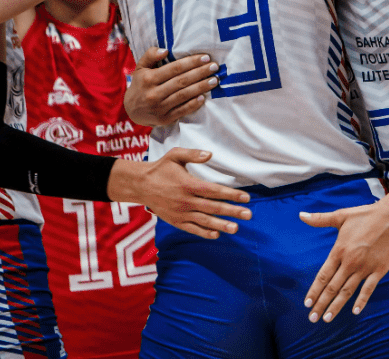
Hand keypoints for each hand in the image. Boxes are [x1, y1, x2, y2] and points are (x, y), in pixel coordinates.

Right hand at [107, 148, 251, 239]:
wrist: (139, 185)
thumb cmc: (160, 168)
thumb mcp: (175, 155)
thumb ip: (193, 154)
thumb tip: (210, 154)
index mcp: (188, 184)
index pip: (214, 191)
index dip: (231, 194)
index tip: (246, 197)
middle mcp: (185, 200)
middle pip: (213, 207)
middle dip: (232, 211)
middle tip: (248, 215)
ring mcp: (180, 213)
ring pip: (204, 221)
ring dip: (221, 225)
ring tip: (236, 228)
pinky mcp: (175, 221)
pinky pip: (192, 229)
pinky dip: (204, 233)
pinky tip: (217, 235)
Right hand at [124, 47, 218, 126]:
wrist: (131, 110)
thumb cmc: (140, 85)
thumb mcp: (140, 68)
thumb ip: (150, 56)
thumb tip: (165, 50)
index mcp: (149, 79)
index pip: (175, 68)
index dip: (191, 62)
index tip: (206, 57)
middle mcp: (154, 93)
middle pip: (182, 81)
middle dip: (200, 73)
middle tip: (215, 67)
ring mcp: (159, 107)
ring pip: (184, 95)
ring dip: (201, 87)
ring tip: (214, 80)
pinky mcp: (165, 118)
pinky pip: (182, 110)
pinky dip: (194, 104)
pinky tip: (204, 97)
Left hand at [299, 203, 388, 321]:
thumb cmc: (365, 215)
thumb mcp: (341, 216)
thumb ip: (320, 219)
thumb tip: (301, 215)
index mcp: (339, 250)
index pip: (323, 276)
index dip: (314, 291)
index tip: (307, 304)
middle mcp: (350, 262)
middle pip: (332, 287)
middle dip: (321, 304)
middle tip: (312, 318)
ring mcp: (365, 267)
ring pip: (347, 291)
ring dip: (337, 306)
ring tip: (327, 318)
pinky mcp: (379, 270)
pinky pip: (368, 289)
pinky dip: (362, 300)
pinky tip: (355, 311)